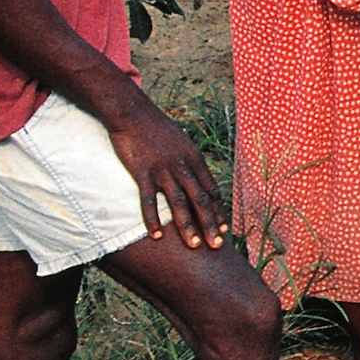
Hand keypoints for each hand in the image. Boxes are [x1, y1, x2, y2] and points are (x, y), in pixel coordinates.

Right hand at [105, 95, 227, 249]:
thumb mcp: (182, 143)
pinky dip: (153, 219)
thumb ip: (190, 163)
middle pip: (200, 199)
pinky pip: (149, 200)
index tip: (225, 229)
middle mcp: (183, 166)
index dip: (218, 211)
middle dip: (210, 224)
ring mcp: (163, 170)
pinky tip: (156, 235)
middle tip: (216, 245)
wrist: (133, 113)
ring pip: (179, 202)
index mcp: (195, 159)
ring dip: (187, 225)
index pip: (211, 190)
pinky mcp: (143, 172)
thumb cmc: (158, 129)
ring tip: (194, 245)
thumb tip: (198, 180)